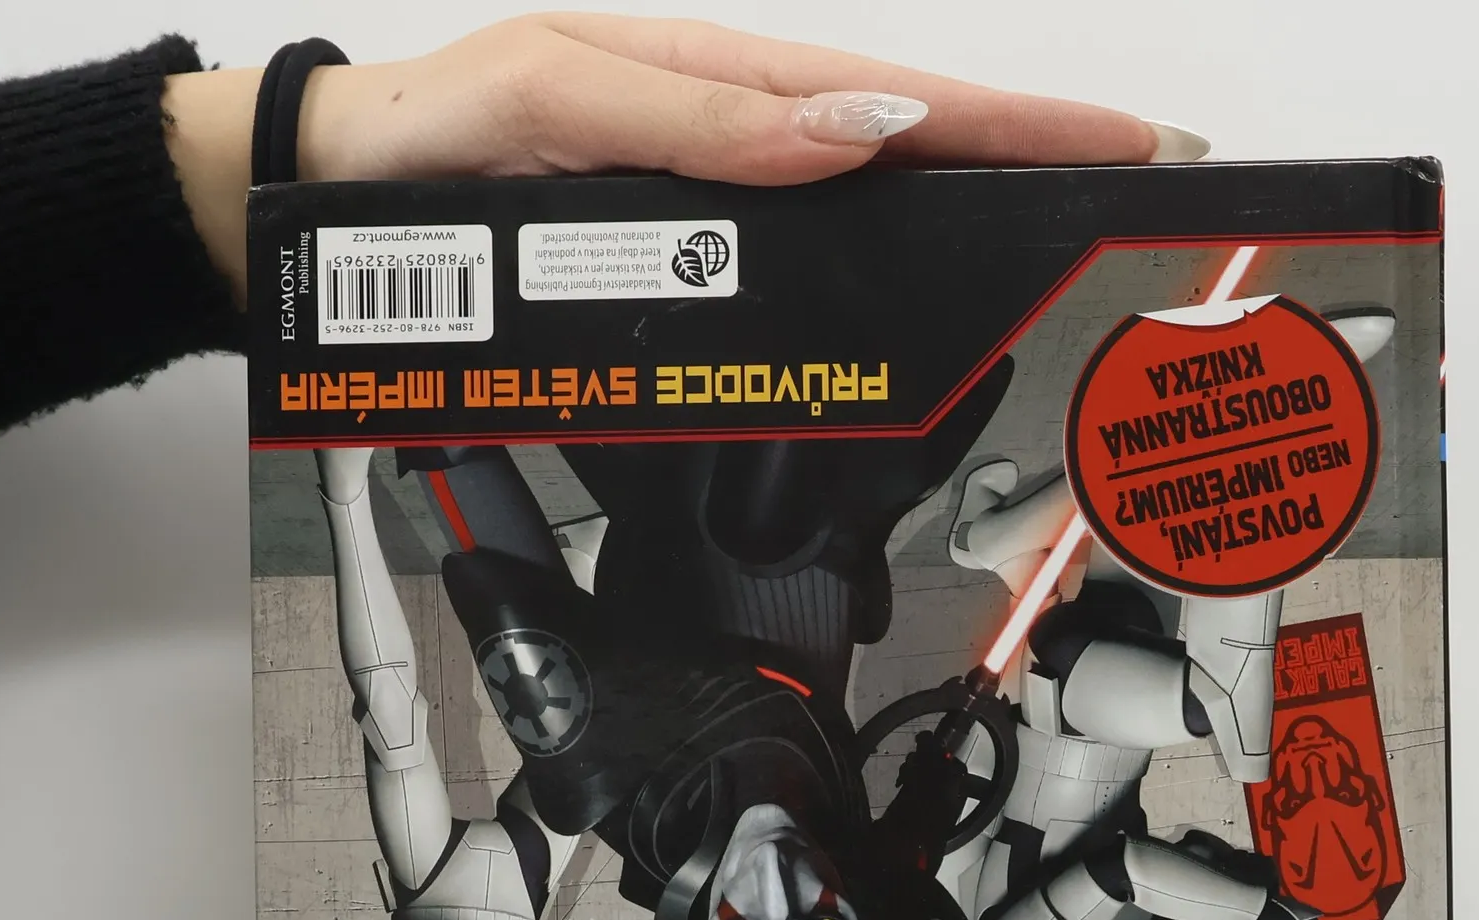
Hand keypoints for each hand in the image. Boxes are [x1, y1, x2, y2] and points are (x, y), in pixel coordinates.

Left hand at [164, 13, 1205, 301]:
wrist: (351, 193)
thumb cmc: (440, 130)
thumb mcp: (565, 98)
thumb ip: (703, 122)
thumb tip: (850, 127)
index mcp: (721, 84)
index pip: (897, 99)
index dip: (1012, 120)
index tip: (1112, 135)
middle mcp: (736, 140)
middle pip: (908, 144)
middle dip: (1025, 157)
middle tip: (1126, 179)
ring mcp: (721, 198)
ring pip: (867, 205)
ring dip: (966, 215)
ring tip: (1056, 228)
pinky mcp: (692, 251)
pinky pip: (809, 257)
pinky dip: (881, 261)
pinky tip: (921, 277)